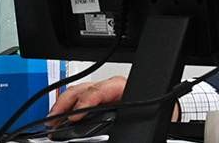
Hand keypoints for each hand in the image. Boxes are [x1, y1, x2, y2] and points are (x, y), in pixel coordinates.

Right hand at [48, 76, 181, 124]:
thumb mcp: (146, 115)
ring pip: (80, 93)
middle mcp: (114, 89)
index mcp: (126, 88)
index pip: (102, 88)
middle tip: (54, 118)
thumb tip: (116, 130)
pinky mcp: (100, 103)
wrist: (166, 115)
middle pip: (85, 88)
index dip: (87, 99)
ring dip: (64, 105)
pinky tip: (59, 119)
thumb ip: (131, 119)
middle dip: (67, 101)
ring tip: (52, 120)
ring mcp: (105, 95)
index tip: (76, 114)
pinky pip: (80, 101)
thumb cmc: (159, 113)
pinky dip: (67, 109)